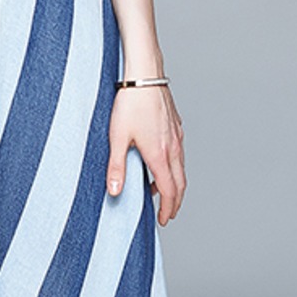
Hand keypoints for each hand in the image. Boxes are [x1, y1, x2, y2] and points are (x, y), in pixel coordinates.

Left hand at [106, 84, 185, 224]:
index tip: (164, 220)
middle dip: (175, 202)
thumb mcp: (117, 138)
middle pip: (181, 184)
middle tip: (168, 213)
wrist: (145, 76)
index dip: (168, 209)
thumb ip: (116, 167)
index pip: (170, 191)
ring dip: (174, 184)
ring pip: (181, 168)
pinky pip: (179, 153)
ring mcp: (177, 137)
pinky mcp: (176, 126)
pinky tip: (161, 162)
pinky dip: (174, 166)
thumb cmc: (130, 104)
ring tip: (160, 191)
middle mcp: (173, 149)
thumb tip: (115, 191)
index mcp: (160, 155)